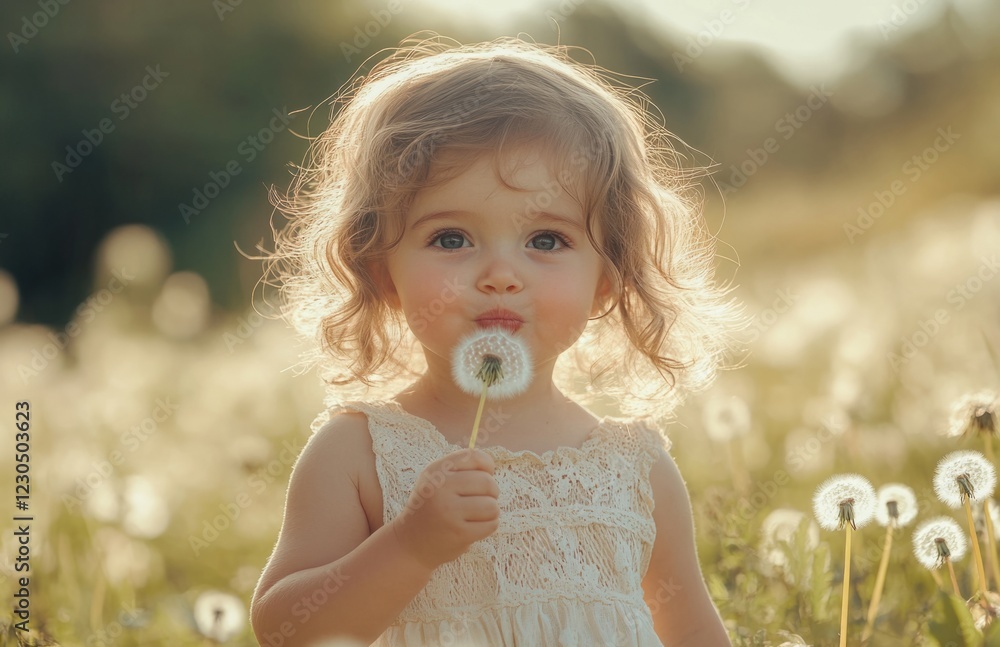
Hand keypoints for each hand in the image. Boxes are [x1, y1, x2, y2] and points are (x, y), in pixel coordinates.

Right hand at [391, 448, 499, 569]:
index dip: (487, 465)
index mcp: (436, 471)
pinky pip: (491, 524)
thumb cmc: (431, 507)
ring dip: (490, 511)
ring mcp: (449, 512)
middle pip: (487, 482)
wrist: (410, 543)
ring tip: (477, 514)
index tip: (484, 475)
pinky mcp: (459, 533)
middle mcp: (440, 488)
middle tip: (481, 499)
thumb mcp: (436, 480)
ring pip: (492, 506)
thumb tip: (491, 465)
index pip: (474, 457)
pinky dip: (488, 526)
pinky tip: (474, 527)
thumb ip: (460, 468)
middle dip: (491, 492)